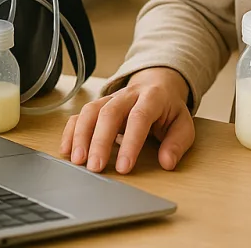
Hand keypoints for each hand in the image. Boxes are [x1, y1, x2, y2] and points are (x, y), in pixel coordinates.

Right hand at [60, 67, 193, 173]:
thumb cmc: (169, 109)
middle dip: (100, 141)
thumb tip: (167, 162)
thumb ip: (178, 142)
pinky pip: (79, 115)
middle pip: (109, 113)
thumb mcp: (183, 123)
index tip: (123, 167)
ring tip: (78, 161)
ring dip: (81, 136)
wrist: (158, 83)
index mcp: (152, 97)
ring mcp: (110, 98)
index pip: (139, 117)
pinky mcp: (97, 105)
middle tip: (95, 167)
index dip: (130, 142)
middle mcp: (128, 95)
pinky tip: (67, 151)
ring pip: (90, 111)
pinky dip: (70, 132)